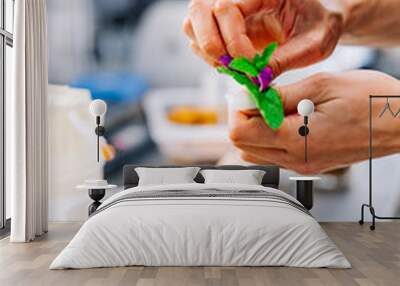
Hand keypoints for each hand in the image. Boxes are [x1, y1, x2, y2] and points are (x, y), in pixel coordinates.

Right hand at [183, 0, 343, 75]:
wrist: (318, 21)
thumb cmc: (320, 24)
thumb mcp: (315, 43)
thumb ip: (286, 60)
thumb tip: (256, 80)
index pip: (226, 8)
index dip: (234, 41)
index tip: (253, 67)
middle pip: (198, 10)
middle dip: (212, 45)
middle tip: (234, 68)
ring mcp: (224, 9)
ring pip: (192, 24)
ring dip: (208, 52)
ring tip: (234, 68)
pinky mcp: (221, 27)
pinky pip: (199, 40)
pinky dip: (210, 58)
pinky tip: (233, 67)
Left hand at [229, 70, 399, 173]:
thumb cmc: (372, 102)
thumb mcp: (322, 86)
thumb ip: (280, 95)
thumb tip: (249, 97)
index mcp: (296, 139)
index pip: (240, 133)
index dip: (237, 110)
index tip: (247, 94)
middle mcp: (296, 159)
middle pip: (243, 147)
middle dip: (242, 120)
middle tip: (257, 98)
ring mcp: (303, 165)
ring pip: (256, 154)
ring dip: (254, 130)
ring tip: (273, 107)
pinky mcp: (310, 164)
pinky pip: (275, 155)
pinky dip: (270, 137)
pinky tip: (286, 118)